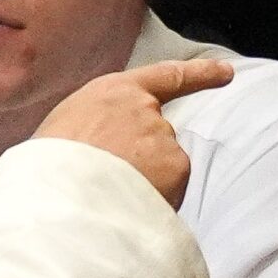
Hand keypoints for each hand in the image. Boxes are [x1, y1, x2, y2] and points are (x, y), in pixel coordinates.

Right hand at [33, 58, 234, 205]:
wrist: (59, 192)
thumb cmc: (50, 166)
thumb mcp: (66, 127)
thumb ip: (99, 126)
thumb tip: (107, 147)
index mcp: (113, 92)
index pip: (166, 77)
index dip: (200, 74)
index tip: (226, 72)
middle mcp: (144, 108)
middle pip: (159, 135)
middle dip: (144, 160)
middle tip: (111, 183)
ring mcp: (163, 136)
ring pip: (165, 165)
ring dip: (148, 181)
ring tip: (112, 195)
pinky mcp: (176, 165)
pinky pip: (172, 188)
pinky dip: (159, 200)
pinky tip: (130, 205)